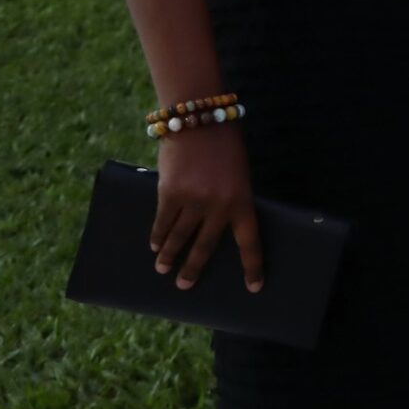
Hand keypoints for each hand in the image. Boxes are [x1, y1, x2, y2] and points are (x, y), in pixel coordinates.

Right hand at [153, 125, 262, 292]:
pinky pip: (163, 222)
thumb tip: (214, 228)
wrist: (199, 121)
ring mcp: (193, 200)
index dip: (252, 266)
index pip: (249, 241)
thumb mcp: (238, 174)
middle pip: (206, 246)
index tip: (254, 287)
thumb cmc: (224, 147)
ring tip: (162, 268)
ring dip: (170, 255)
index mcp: (243, 200)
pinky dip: (157, 235)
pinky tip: (154, 245)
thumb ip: (229, 200)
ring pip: (180, 237)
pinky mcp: (170, 193)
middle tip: (184, 285)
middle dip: (194, 268)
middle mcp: (219, 205)